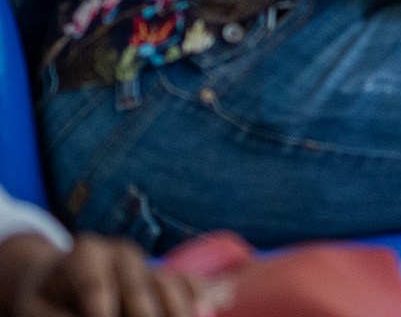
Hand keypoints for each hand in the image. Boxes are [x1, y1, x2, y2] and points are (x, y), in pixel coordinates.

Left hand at [4, 233, 221, 316]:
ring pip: (167, 286)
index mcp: (85, 254)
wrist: (58, 283)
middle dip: (142, 315)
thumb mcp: (37, 309)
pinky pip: (187, 284)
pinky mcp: (165, 275)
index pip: (95, 285)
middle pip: (137, 289)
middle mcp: (121, 253)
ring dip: (174, 313)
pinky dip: (194, 302)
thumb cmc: (45, 300)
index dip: (99, 311)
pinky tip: (199, 314)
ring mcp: (147, 263)